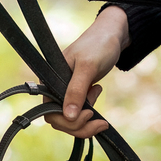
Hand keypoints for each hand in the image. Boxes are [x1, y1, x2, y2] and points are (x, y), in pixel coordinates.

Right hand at [44, 5, 128, 137]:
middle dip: (80, 124)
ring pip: (69, 119)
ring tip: (98, 96)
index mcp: (50, 79)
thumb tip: (68, 117)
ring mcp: (66, 91)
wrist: (111, 36)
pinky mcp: (77, 92)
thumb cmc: (97, 46)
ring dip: (86, 120)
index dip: (68, 119)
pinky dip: (89, 112)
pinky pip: (78, 112)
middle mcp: (55, 87)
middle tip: (98, 119)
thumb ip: (76, 91)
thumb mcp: (87, 67)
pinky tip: (97, 92)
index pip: (50, 111)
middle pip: (59, 120)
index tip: (88, 113)